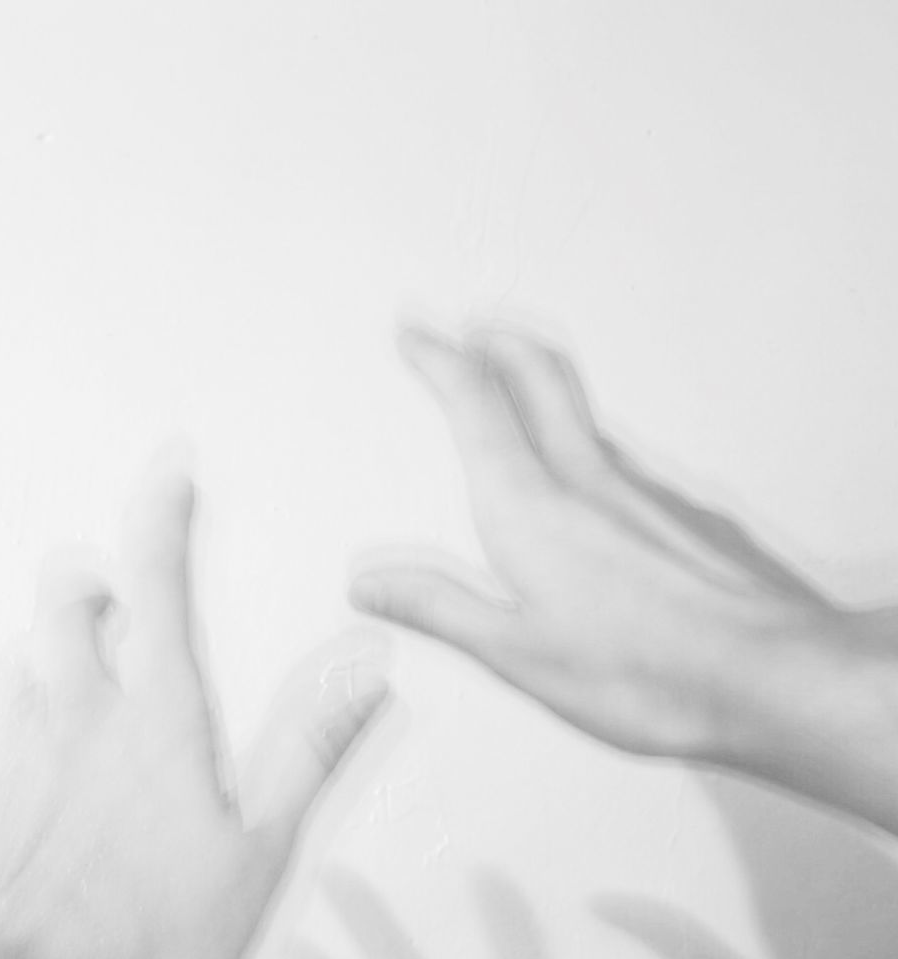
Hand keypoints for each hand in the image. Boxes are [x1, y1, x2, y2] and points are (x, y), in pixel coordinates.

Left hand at [0, 471, 387, 958]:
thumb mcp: (256, 848)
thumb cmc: (136, 930)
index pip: (156, 580)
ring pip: (15, 659)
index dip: (162, 516)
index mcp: (151, 714)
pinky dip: (1, 730)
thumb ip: (310, 751)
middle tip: (112, 591)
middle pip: (64, 599)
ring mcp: (7, 748)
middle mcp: (71, 712)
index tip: (170, 473)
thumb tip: (362, 678)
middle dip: (90, 580)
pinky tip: (13, 764)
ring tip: (69, 679)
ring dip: (44, 654)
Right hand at [349, 325, 897, 830]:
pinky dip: (591, 447)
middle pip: (538, 376)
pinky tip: (596, 486)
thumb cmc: (651, 672)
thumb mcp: (517, 655)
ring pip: (585, 414)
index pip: (475, 407)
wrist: (772, 678)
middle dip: (497, 343)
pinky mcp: (688, 515)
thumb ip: (440, 609)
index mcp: (531, 508)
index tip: (417, 336)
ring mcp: (646, 492)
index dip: (440, 361)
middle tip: (471, 330)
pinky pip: (626, 461)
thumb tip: (373, 586)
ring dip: (542, 386)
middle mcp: (589, 482)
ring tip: (519, 393)